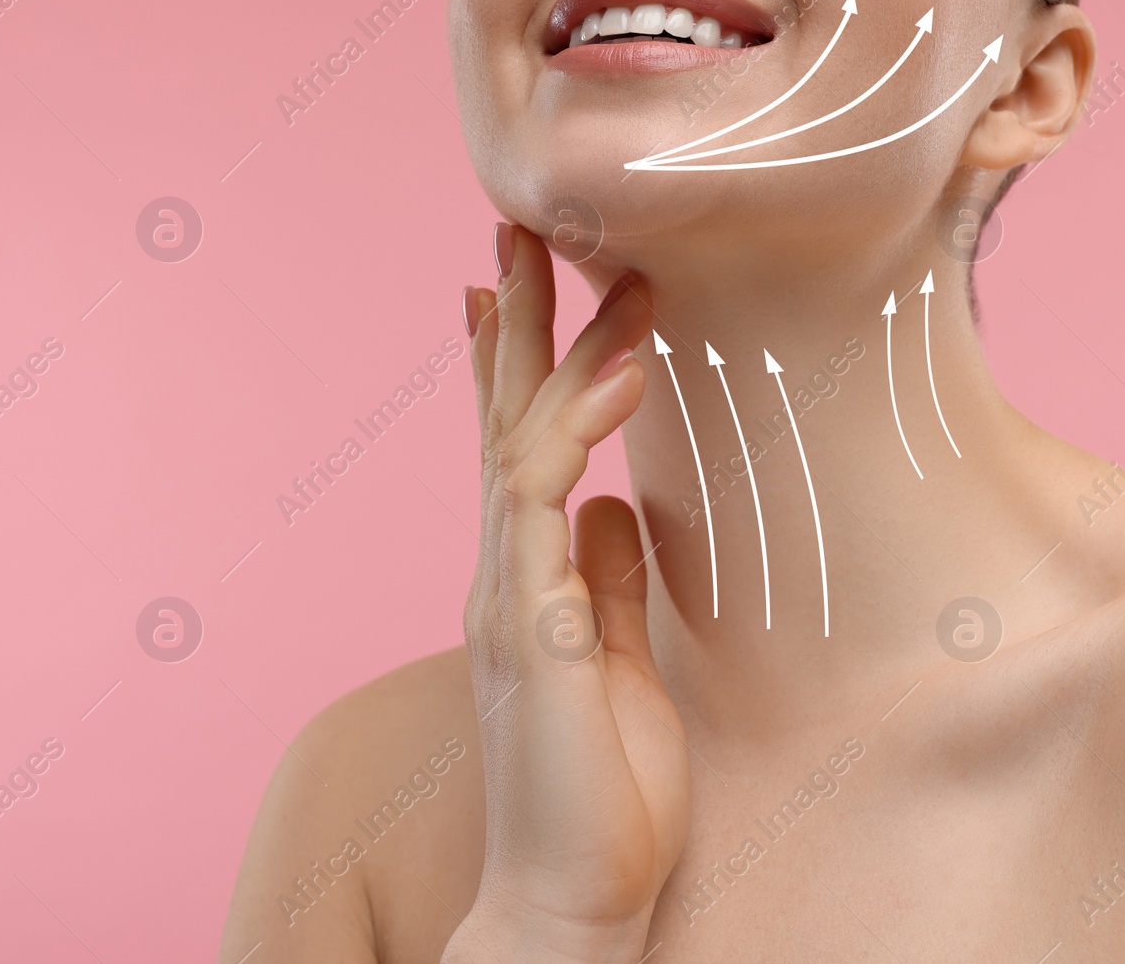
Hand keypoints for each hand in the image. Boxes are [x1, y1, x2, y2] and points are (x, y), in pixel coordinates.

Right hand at [444, 225, 689, 963]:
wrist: (573, 896)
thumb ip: (611, 582)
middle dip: (516, 322)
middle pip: (503, 420)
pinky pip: (541, 500)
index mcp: (529, 577)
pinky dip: (572, 427)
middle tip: (523, 229)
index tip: (514, 287)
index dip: (513, 365)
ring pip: (521, 440)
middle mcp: (505, 572)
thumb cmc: (602, 790)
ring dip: (564, 350)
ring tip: (615, 276)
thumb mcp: (622, 660)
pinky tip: (618, 375)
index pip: (514, 446)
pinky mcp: (529, 626)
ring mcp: (508, 595)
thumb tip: (616, 509)